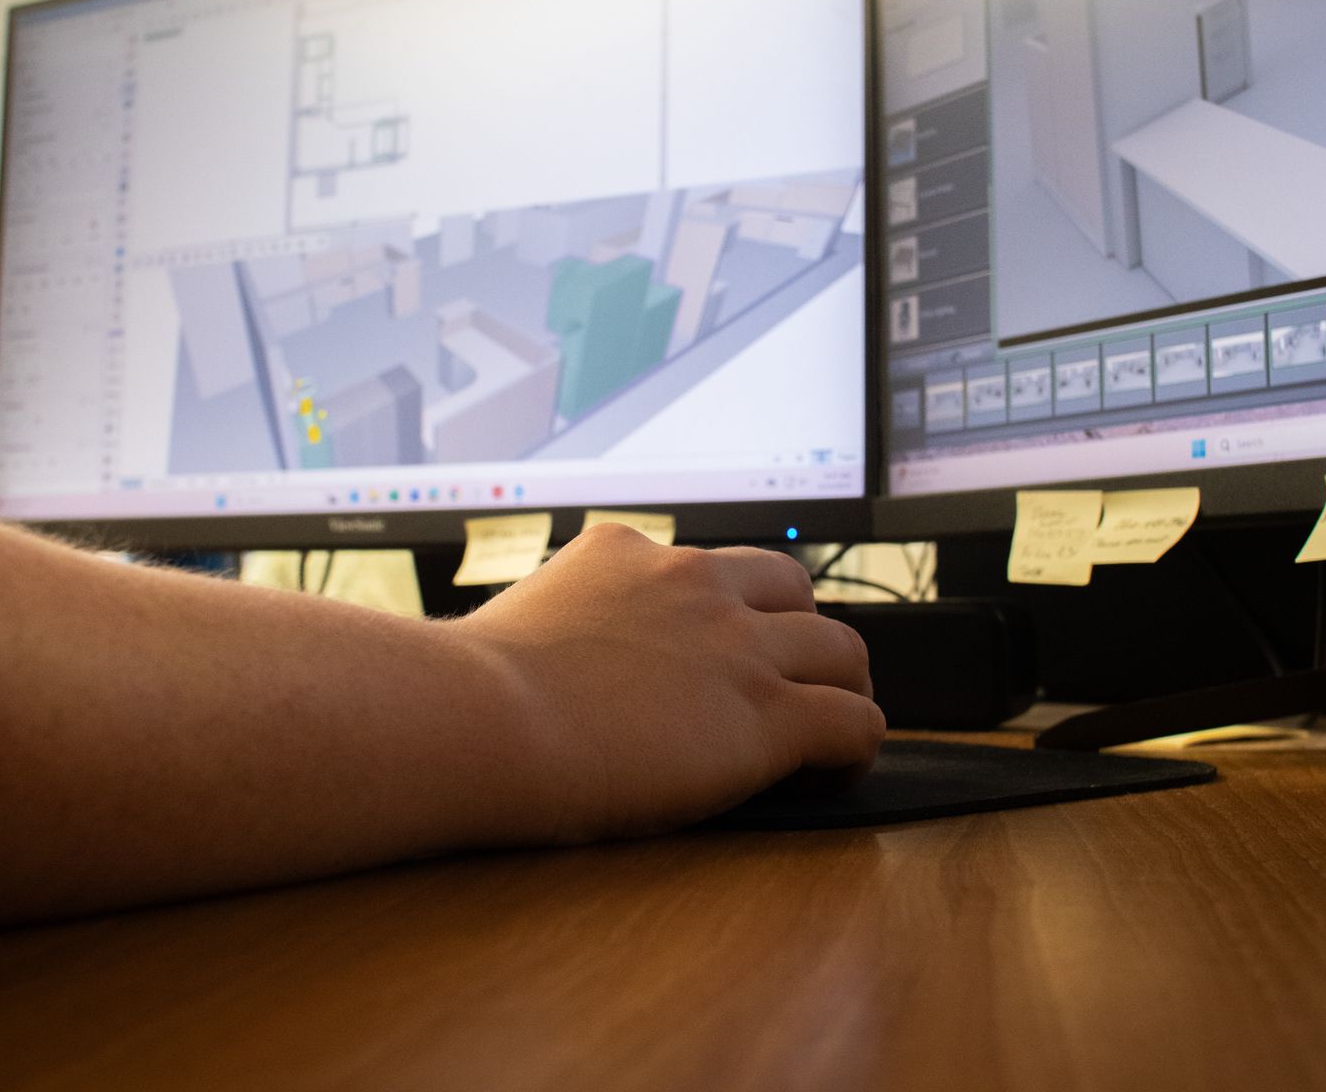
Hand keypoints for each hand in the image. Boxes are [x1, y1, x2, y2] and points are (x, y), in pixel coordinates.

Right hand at [448, 524, 882, 843]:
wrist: (479, 720)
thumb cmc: (470, 693)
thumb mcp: (519, 619)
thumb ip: (562, 623)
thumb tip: (556, 661)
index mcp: (630, 553)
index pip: (711, 566)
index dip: (732, 611)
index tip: (727, 651)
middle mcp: (694, 582)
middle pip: (794, 591)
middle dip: (799, 635)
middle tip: (790, 684)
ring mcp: (736, 646)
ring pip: (841, 651)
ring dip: (841, 687)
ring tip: (829, 729)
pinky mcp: (764, 714)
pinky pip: (851, 721)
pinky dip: (856, 746)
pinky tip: (836, 773)